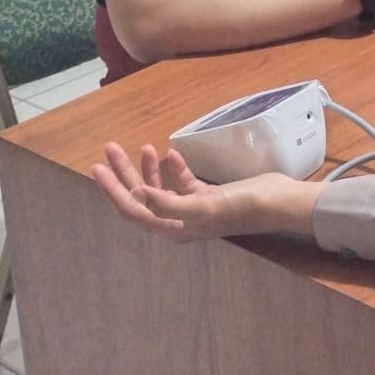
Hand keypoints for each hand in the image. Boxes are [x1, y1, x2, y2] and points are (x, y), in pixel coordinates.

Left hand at [89, 142, 316, 241]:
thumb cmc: (240, 206)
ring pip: (160, 188)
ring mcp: (192, 208)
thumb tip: (135, 195)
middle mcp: (178, 221)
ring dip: (147, 168)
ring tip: (144, 147)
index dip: (112, 191)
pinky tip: (173, 154)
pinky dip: (174, 168)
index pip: (133, 209)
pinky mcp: (207, 196)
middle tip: (110, 148)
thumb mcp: (202, 206)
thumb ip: (168, 203)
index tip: (98, 167)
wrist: (277, 202)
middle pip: (141, 197)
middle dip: (124, 174)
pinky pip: (182, 182)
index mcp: (173, 227)